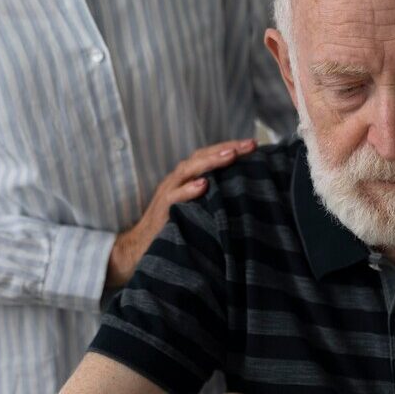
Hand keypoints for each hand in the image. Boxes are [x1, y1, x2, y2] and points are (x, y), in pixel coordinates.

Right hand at [106, 139, 256, 287]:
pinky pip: (174, 197)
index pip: (209, 156)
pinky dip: (188, 190)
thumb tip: (245, 192)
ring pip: (188, 171)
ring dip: (210, 161)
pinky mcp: (161, 211)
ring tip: (231, 155)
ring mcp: (168, 194)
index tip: (254, 144)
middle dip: (226, 149)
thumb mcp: (196, 208)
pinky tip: (203, 185)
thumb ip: (212, 197)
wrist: (140, 248)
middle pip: (201, 157)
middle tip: (250, 144)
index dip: (230, 148)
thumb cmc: (174, 227)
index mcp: (186, 179)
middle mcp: (177, 181)